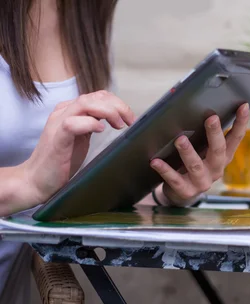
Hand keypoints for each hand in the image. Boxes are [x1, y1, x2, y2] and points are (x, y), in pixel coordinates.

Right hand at [20, 90, 134, 206]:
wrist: (37, 180)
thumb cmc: (61, 161)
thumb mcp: (82, 138)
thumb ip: (93, 125)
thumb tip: (116, 119)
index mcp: (70, 111)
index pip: (97, 96)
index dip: (117, 103)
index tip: (130, 118)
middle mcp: (63, 113)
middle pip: (94, 97)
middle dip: (117, 106)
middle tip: (130, 121)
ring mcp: (58, 124)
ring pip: (85, 104)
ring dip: (107, 111)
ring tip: (119, 125)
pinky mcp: (56, 139)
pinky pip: (72, 123)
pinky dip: (89, 123)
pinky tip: (100, 130)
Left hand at [150, 103, 249, 206]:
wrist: (181, 194)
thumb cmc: (190, 164)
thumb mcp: (201, 150)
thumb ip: (201, 133)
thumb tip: (190, 105)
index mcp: (222, 156)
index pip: (235, 138)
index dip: (241, 122)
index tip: (244, 106)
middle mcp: (216, 169)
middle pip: (218, 150)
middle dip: (215, 134)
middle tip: (211, 118)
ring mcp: (202, 181)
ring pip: (196, 165)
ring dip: (188, 152)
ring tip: (180, 140)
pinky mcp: (186, 191)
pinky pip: (175, 179)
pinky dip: (165, 170)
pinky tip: (155, 161)